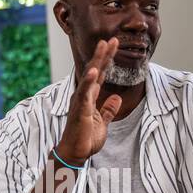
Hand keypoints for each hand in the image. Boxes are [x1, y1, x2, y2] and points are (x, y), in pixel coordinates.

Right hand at [56, 38, 121, 163]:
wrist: (75, 154)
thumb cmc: (85, 139)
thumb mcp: (103, 123)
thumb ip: (108, 110)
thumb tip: (117, 98)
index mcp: (90, 97)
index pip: (100, 74)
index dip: (107, 60)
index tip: (114, 45)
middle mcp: (84, 95)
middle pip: (95, 70)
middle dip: (104, 54)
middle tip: (112, 39)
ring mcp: (81, 101)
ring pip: (89, 76)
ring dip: (97, 60)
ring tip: (104, 45)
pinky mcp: (79, 109)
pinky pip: (84, 93)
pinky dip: (88, 81)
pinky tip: (94, 70)